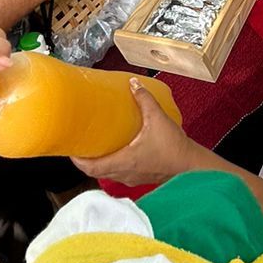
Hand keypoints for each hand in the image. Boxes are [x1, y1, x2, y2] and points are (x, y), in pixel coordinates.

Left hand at [71, 82, 200, 184]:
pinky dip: (114, 164)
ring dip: (100, 162)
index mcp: (123, 162)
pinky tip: (120, 150)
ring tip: (98, 145)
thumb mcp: (157, 118)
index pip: (91, 167)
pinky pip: (121, 173)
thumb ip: (144, 99)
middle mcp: (124, 173)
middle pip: (96, 171)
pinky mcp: (142, 177)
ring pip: (109, 173)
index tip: (70, 149)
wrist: (192, 167)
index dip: (77, 160)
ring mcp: (133, 178)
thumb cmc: (175, 149)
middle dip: (86, 159)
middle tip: (82, 143)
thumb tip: (133, 84)